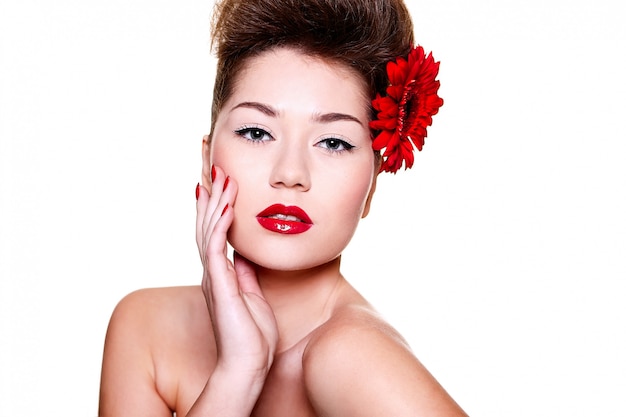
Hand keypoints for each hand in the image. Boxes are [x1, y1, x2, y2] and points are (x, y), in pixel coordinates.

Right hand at [195, 166, 278, 384]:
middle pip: (207, 223)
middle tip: (214, 165)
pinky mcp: (218, 284)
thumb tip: (245, 255)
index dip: (216, 204)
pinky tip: (226, 206)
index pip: (215, 230)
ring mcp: (213, 276)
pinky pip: (216, 248)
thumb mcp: (252, 295)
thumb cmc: (252, 335)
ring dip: (216, 202)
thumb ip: (245, 274)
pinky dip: (220, 225)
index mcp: (221, 272)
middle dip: (211, 193)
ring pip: (209, 230)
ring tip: (222, 176)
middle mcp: (212, 270)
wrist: (247, 365)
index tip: (220, 180)